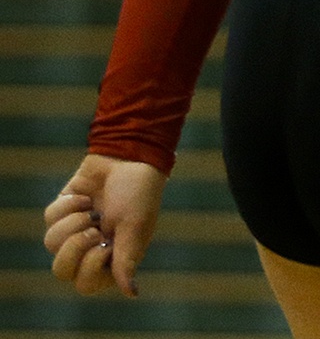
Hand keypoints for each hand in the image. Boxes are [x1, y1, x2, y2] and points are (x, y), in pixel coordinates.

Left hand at [44, 154, 165, 296]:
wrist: (130, 156)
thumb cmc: (140, 193)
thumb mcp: (135, 227)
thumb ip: (127, 259)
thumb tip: (132, 293)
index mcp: (112, 257)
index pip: (85, 283)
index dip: (90, 265)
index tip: (106, 244)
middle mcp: (91, 247)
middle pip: (61, 270)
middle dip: (74, 247)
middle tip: (93, 228)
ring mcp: (74, 229)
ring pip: (51, 243)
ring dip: (73, 222)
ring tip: (91, 209)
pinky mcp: (63, 210)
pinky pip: (49, 218)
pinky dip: (68, 205)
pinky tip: (85, 195)